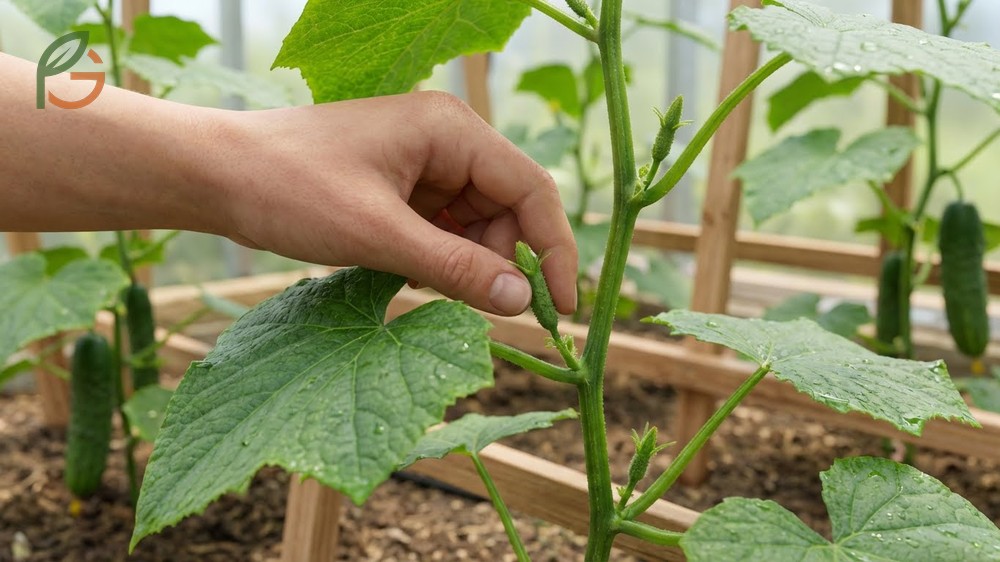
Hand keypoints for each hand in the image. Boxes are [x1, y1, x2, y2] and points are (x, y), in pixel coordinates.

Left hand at [215, 91, 577, 315]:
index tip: (560, 309)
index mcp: (450, 130)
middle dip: (503, 262)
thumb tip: (521, 301)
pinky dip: (439, 260)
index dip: (554, 250)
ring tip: (428, 288)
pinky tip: (411, 276)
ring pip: (476, 225)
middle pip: (508, 210)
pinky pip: (444, 230)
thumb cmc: (289, 187)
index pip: (531, 189)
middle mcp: (446, 142)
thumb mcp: (377, 234)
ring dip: (467, 264)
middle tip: (488, 310)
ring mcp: (423, 165)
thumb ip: (454, 268)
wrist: (215, 175)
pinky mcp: (401, 188)